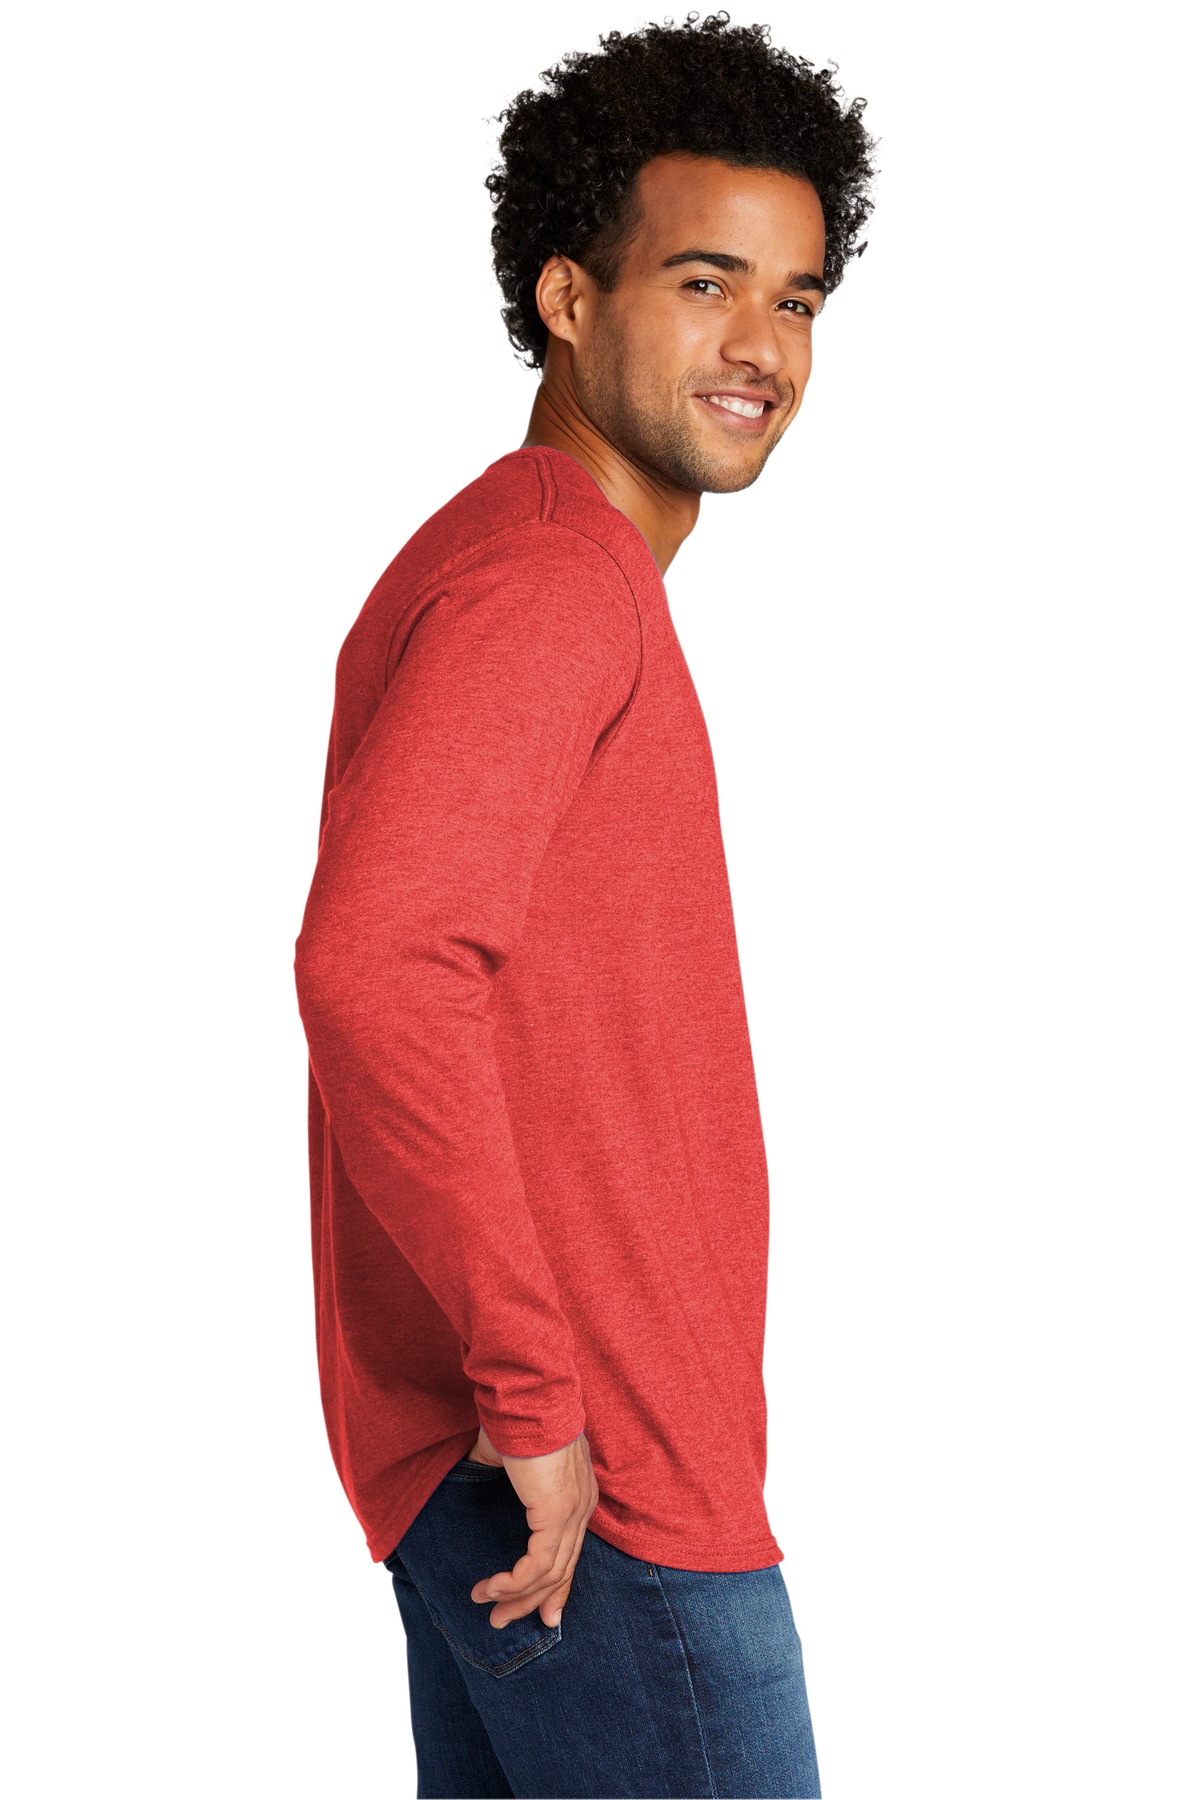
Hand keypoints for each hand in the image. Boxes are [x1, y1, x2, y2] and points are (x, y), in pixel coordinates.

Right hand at [468, 1426, 598, 1630]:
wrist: (525, 1395)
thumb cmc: (515, 1416)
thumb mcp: (507, 1456)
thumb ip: (499, 1475)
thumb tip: (473, 1477)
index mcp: (578, 1494)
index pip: (570, 1553)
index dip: (555, 1587)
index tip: (542, 1615)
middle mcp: (582, 1507)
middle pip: (561, 1571)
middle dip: (530, 1602)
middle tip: (501, 1620)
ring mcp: (573, 1511)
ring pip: (548, 1574)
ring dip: (513, 1595)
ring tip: (485, 1604)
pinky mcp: (556, 1513)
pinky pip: (537, 1564)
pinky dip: (512, 1582)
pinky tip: (491, 1588)